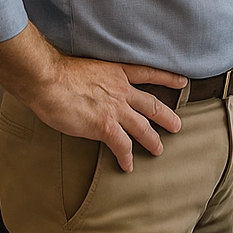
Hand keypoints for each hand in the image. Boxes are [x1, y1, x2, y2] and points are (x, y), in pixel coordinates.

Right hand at [0, 22, 186, 171]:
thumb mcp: (89, 67)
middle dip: (167, 116)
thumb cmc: (60, 73)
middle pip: (152, 104)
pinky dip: (126, 156)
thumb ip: (99, 78)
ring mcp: (116, 109)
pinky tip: (128, 165)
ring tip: (159, 149)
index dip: (167, 78)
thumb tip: (95, 87)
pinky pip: (122, 145)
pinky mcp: (105, 126)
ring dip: (152, 139)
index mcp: (118, 72)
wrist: (50, 80)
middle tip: (177, 126)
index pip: (149, 73)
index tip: (182, 81)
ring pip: (142, 127)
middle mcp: (122, 90)